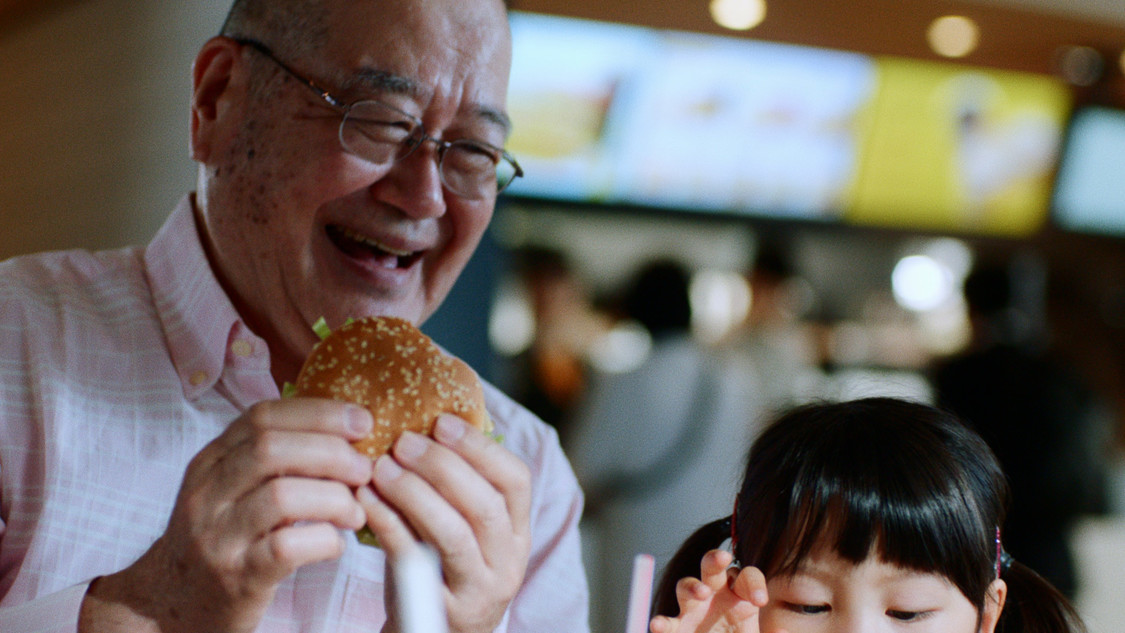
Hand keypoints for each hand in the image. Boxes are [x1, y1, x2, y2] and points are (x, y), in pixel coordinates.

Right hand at [80, 398, 375, 632]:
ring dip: (334, 498)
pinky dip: (324, 539)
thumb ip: (271, 456)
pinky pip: (286, 548)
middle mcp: (208, 493)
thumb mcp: (230, 487)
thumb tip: (344, 425)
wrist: (172, 603)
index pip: (263, 417)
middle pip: (272, 449)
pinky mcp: (236, 577)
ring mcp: (218, 536)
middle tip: (365, 469)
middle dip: (332, 451)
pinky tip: (335, 542)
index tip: (362, 421)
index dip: (319, 413)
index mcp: (210, 462)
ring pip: (281, 496)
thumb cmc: (220, 537)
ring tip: (355, 512)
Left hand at [359, 414, 531, 632]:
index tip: (441, 422)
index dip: (480, 447)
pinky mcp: (442, 612)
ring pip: (453, 534)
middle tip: (403, 441)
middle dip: (442, 466)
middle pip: (484, 505)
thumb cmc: (443, 570)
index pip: (516, 480)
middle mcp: (507, 562)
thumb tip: (425, 423)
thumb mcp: (465, 531)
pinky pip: (415, 562)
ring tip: (380, 467)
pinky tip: (366, 500)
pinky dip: (388, 525)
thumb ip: (457, 488)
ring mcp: (478, 590)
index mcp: (516, 533)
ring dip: (414, 493)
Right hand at [649, 550, 777, 632]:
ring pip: (687, 585)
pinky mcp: (677, 628)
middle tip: (723, 558)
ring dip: (692, 586)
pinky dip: (661, 623)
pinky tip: (659, 625)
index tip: (760, 601)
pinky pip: (667, 622)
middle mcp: (715, 596)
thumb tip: (783, 631)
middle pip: (713, 568)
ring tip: (701, 593)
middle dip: (715, 560)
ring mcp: (693, 610)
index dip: (753, 583)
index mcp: (740, 597)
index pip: (746, 577)